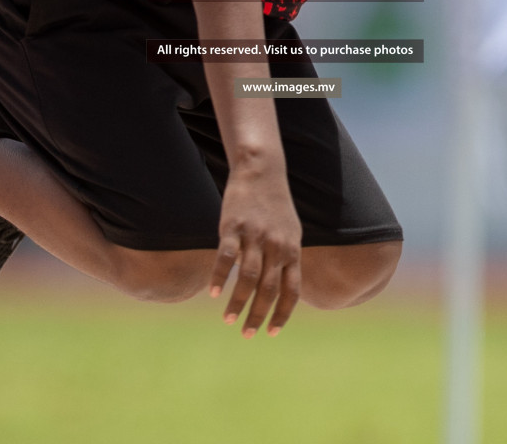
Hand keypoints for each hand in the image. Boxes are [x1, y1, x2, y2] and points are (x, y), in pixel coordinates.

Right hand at [208, 165, 301, 337]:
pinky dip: (220, 277)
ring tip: (228, 320)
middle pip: (268, 290)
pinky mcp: (233, 227)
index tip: (272, 333)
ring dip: (237, 303)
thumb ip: (288, 259)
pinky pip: (226, 258)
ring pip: (248, 278)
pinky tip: (213, 293)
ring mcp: (255, 237)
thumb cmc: (276, 205)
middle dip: (258, 316)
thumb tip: (284, 287)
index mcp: (292, 250)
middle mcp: (277, 246)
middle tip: (247, 335)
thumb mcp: (291, 232)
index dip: (282, 314)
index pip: (291, 291)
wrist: (262, 170)